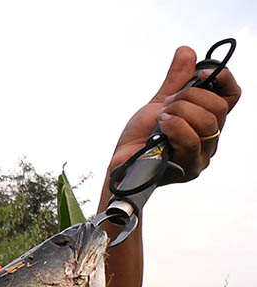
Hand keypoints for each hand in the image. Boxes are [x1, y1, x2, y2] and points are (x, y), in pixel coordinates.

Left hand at [107, 45, 240, 187]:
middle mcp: (210, 138)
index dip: (223, 79)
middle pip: (218, 107)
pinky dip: (174, 127)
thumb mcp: (158, 104)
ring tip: (160, 118)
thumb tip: (186, 51)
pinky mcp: (190, 168)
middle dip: (189, 98)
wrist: (121, 163)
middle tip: (166, 104)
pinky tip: (160, 128)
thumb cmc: (140, 139)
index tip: (201, 73)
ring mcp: (202, 155)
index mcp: (207, 120)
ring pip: (206, 122)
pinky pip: (191, 140)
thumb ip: (175, 81)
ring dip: (179, 112)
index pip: (231, 96)